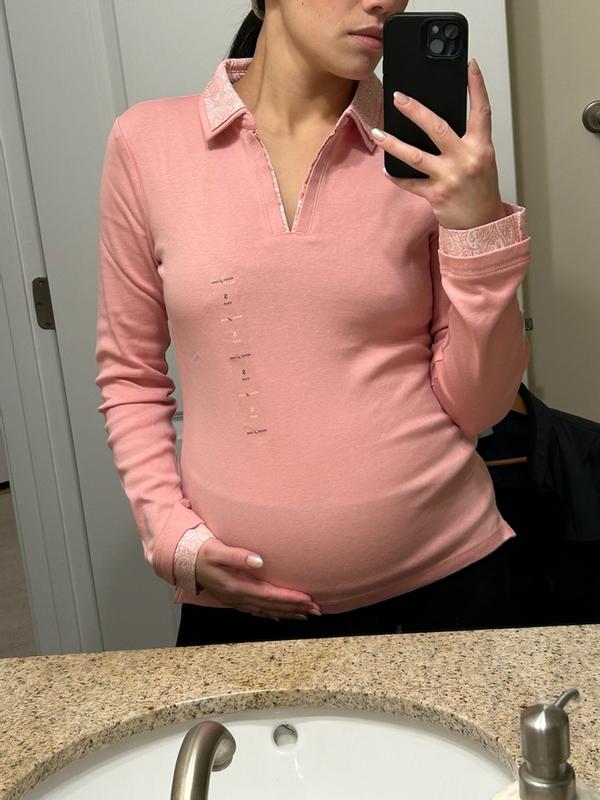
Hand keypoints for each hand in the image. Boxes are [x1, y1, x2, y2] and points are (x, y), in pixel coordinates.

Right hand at [194, 537, 320, 620]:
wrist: (186, 561)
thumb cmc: (204, 552)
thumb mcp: (219, 550)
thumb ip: (238, 555)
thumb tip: (259, 561)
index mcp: (238, 587)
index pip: (270, 596)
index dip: (290, 599)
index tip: (308, 600)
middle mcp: (239, 598)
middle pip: (272, 607)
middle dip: (295, 609)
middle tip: (317, 610)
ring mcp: (236, 600)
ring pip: (266, 611)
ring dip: (287, 614)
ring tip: (306, 616)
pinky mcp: (234, 599)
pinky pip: (257, 611)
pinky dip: (270, 614)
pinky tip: (279, 617)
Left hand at [371, 58, 505, 230]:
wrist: (482, 224)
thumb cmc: (480, 189)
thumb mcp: (481, 160)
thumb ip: (465, 141)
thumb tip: (437, 122)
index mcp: (481, 147)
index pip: (481, 111)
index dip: (477, 87)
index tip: (470, 65)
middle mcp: (466, 159)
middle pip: (438, 128)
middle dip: (416, 111)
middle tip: (399, 97)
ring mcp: (449, 177)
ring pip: (416, 156)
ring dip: (393, 144)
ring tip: (378, 132)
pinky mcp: (435, 195)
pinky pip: (410, 182)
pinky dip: (396, 176)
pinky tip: (386, 168)